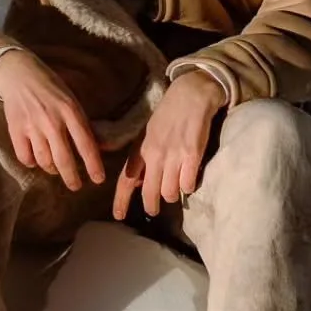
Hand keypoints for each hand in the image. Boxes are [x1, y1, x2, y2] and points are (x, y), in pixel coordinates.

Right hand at [0, 51, 105, 192]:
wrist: (19, 74)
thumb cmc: (51, 87)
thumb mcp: (72, 99)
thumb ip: (82, 122)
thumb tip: (98, 146)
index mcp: (71, 111)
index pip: (86, 144)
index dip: (93, 165)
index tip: (98, 179)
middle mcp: (52, 121)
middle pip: (64, 159)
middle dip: (72, 178)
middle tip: (76, 186)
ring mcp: (32, 126)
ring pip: (44, 161)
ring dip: (52, 169)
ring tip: (55, 168)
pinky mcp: (16, 129)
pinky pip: (25, 157)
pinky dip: (32, 162)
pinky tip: (36, 158)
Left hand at [112, 72, 226, 220]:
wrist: (191, 94)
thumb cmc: (169, 114)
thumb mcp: (148, 133)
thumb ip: (143, 157)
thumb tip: (137, 180)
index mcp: (141, 149)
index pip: (126, 179)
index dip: (121, 200)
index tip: (118, 216)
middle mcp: (154, 154)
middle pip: (149, 192)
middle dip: (152, 205)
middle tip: (155, 210)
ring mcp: (173, 155)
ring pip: (170, 192)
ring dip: (174, 193)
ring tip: (177, 185)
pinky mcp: (192, 154)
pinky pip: (188, 184)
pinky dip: (189, 186)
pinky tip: (190, 178)